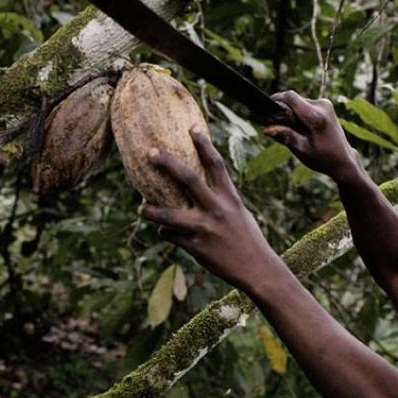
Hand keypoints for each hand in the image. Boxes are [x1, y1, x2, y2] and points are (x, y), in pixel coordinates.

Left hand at [140, 129, 280, 290]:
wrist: (256, 269)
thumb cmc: (245, 237)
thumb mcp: (237, 212)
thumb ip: (219, 198)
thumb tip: (196, 187)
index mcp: (230, 198)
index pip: (216, 165)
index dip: (204, 145)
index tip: (192, 128)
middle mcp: (217, 209)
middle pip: (188, 179)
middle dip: (168, 163)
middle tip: (150, 152)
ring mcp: (205, 229)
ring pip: (170, 216)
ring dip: (151, 211)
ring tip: (141, 208)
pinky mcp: (197, 248)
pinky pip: (172, 237)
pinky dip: (165, 232)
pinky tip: (164, 231)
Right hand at [263, 91, 361, 183]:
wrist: (343, 160)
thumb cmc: (323, 158)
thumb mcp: (302, 150)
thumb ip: (285, 136)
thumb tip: (266, 129)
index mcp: (316, 117)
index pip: (291, 97)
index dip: (276, 99)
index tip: (265, 107)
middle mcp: (322, 106)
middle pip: (294, 100)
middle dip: (283, 110)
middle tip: (276, 126)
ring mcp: (325, 104)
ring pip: (299, 102)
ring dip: (291, 112)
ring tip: (292, 130)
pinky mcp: (326, 105)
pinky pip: (305, 104)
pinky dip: (299, 113)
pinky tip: (301, 127)